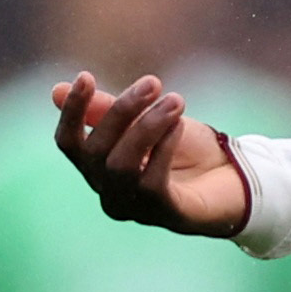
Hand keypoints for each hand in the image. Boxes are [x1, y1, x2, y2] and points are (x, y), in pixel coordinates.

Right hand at [52, 72, 249, 236]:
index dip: (72, 112)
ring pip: (121, 166)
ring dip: (146, 128)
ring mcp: (133, 207)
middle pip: (96, 151)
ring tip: (175, 100)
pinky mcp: (164, 214)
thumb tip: (57, 90)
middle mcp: (108, 190)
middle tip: (153, 82)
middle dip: (122, 112)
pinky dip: (163, 149)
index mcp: (98, 166)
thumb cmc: (184, 148)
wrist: (233, 176)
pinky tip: (179, 126)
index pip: (69, 143)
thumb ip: (108, 109)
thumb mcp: (147, 119)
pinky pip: (151, 183)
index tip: (85, 76)